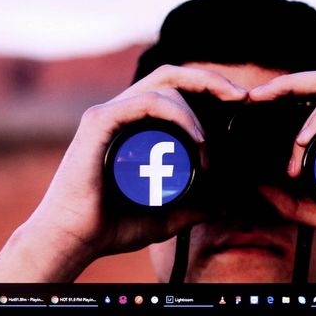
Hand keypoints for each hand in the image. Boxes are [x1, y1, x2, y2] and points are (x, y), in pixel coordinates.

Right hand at [0, 65, 246, 282]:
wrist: (74, 239)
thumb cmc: (110, 226)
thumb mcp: (164, 215)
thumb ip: (191, 208)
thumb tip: (222, 204)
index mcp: (135, 125)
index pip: (176, 90)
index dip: (209, 89)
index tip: (241, 105)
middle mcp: (121, 112)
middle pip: (171, 75)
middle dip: (211, 80)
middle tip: (242, 97)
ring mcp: (109, 114)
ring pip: (163, 86)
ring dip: (196, 110)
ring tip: (210, 145)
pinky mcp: (99, 122)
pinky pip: (144, 102)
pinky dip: (177, 113)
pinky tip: (197, 137)